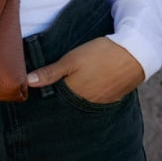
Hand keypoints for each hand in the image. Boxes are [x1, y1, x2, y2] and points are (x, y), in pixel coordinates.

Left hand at [27, 37, 143, 103]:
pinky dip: (86, 98)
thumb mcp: (71, 60)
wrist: (134, 53)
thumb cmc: (99, 55)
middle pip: (67, 107)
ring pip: (80, 105)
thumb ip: (50, 72)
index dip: (45, 101)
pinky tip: (84, 90)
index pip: (54, 104)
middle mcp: (86, 104)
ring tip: (65, 94)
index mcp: (73, 95)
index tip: (34, 102)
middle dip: (58, 104)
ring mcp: (99, 103)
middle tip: (47, 100)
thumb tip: (27, 82)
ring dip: (73, 101)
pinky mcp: (110, 98)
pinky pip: (93, 102)